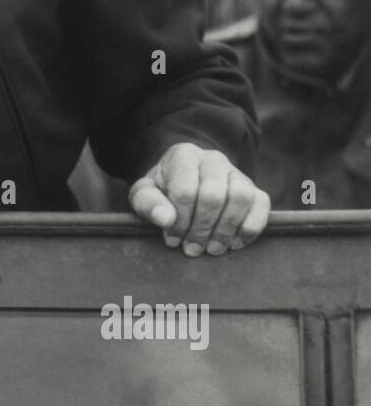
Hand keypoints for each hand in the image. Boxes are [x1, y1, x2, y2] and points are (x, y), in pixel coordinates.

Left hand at [128, 143, 269, 256]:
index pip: (185, 191)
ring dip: (226, 229)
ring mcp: (236, 172)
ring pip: (241, 197)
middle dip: (201, 229)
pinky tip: (234, 243)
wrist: (184, 180)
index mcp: (183, 156)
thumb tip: (165, 219)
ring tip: (213, 249)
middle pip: (213, 196)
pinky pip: (262, 204)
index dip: (179, 221)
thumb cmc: (162, 190)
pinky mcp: (254, 187)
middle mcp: (213, 159)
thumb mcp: (144, 194)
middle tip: (192, 249)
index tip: (172, 239)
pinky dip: (250, 227)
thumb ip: (148, 203)